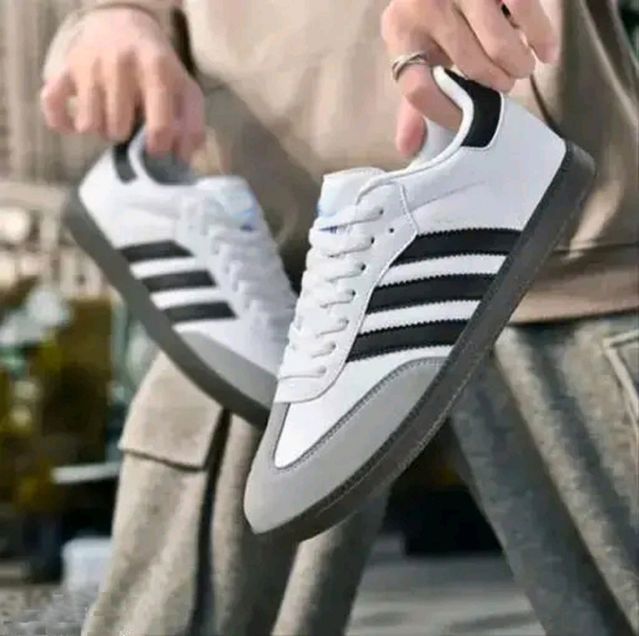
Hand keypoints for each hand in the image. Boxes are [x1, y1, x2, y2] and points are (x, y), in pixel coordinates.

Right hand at [41, 7, 204, 160]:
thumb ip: (192, 127)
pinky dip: (62, 122)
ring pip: (89, 125)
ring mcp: (90, 66)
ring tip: (111, 119)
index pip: (159, 126)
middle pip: (117, 129)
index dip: (158, 148)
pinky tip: (75, 126)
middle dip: (125, 136)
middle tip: (131, 124)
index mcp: (157, 71)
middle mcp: (121, 65)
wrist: (123, 23)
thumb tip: (182, 160)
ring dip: (101, 131)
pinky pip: (53, 104)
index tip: (155, 149)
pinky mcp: (66, 68)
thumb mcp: (186, 91)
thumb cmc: (159, 68)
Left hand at [381, 0, 558, 155]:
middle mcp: (425, 4)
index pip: (418, 88)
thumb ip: (417, 97)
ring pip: (499, 46)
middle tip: (505, 85)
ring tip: (520, 68)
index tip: (470, 122)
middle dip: (495, 83)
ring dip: (517, 65)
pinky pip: (526, 13)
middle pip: (469, 66)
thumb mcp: (416, 48)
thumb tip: (408, 149)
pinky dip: (542, 39)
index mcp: (401, 30)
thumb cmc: (434, 12)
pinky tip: (546, 53)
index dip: (445, 112)